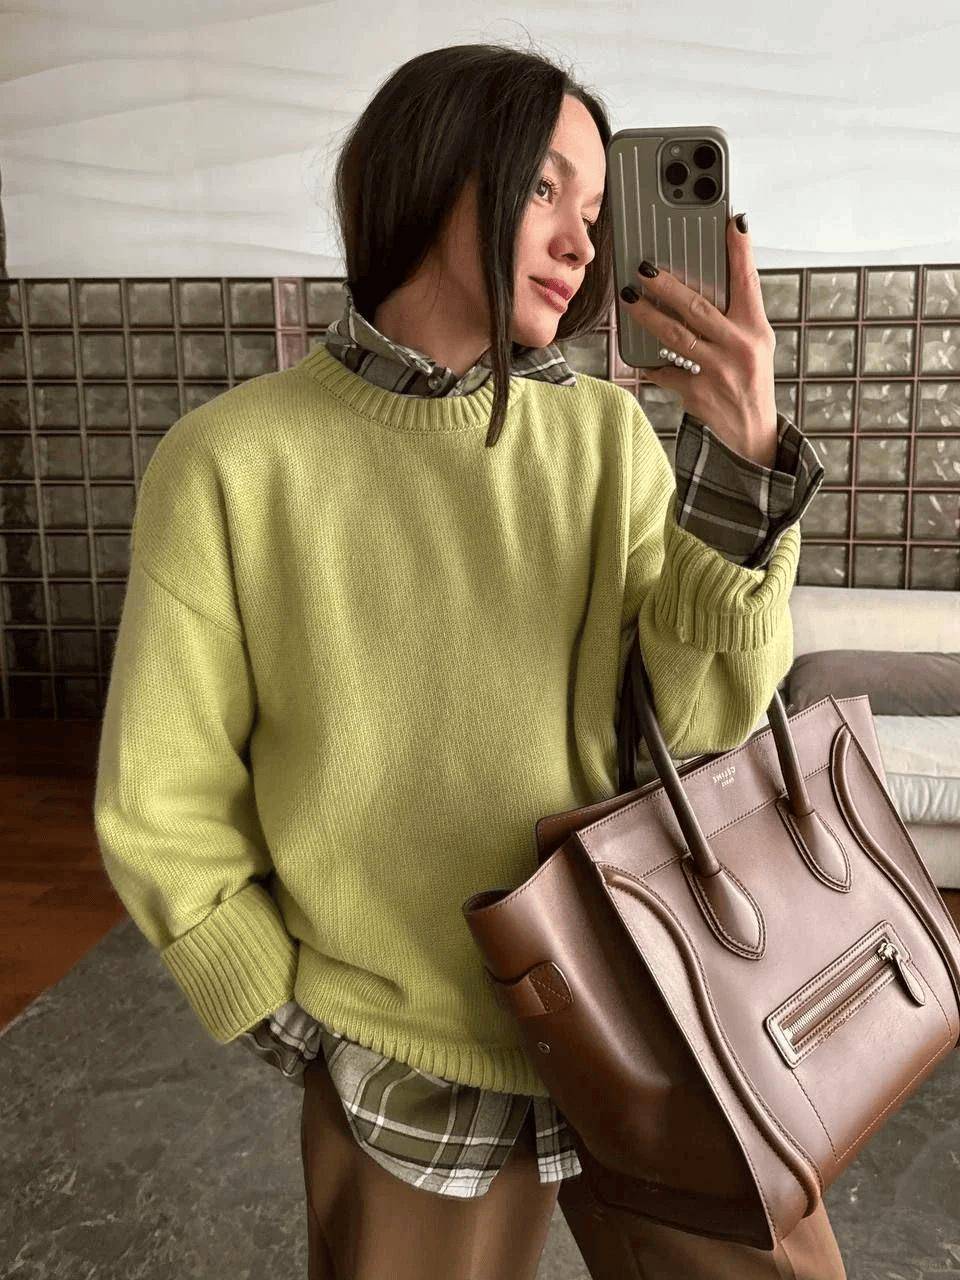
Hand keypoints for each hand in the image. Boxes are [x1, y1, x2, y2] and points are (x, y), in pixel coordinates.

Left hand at [620, 213, 778, 467]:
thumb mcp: (755, 343)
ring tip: (629, 300)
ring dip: (648, 316)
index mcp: (755, 329)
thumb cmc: (749, 380)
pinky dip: (649, 363)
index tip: (730, 221)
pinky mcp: (697, 394)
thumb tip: (710, 276)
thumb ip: (736, 313)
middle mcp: (739, 347)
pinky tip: (636, 354)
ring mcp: (718, 371)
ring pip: (675, 337)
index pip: (748, 282)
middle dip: (667, 285)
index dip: (739, 251)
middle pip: (698, 308)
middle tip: (642, 268)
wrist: (751, 434)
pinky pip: (665, 371)